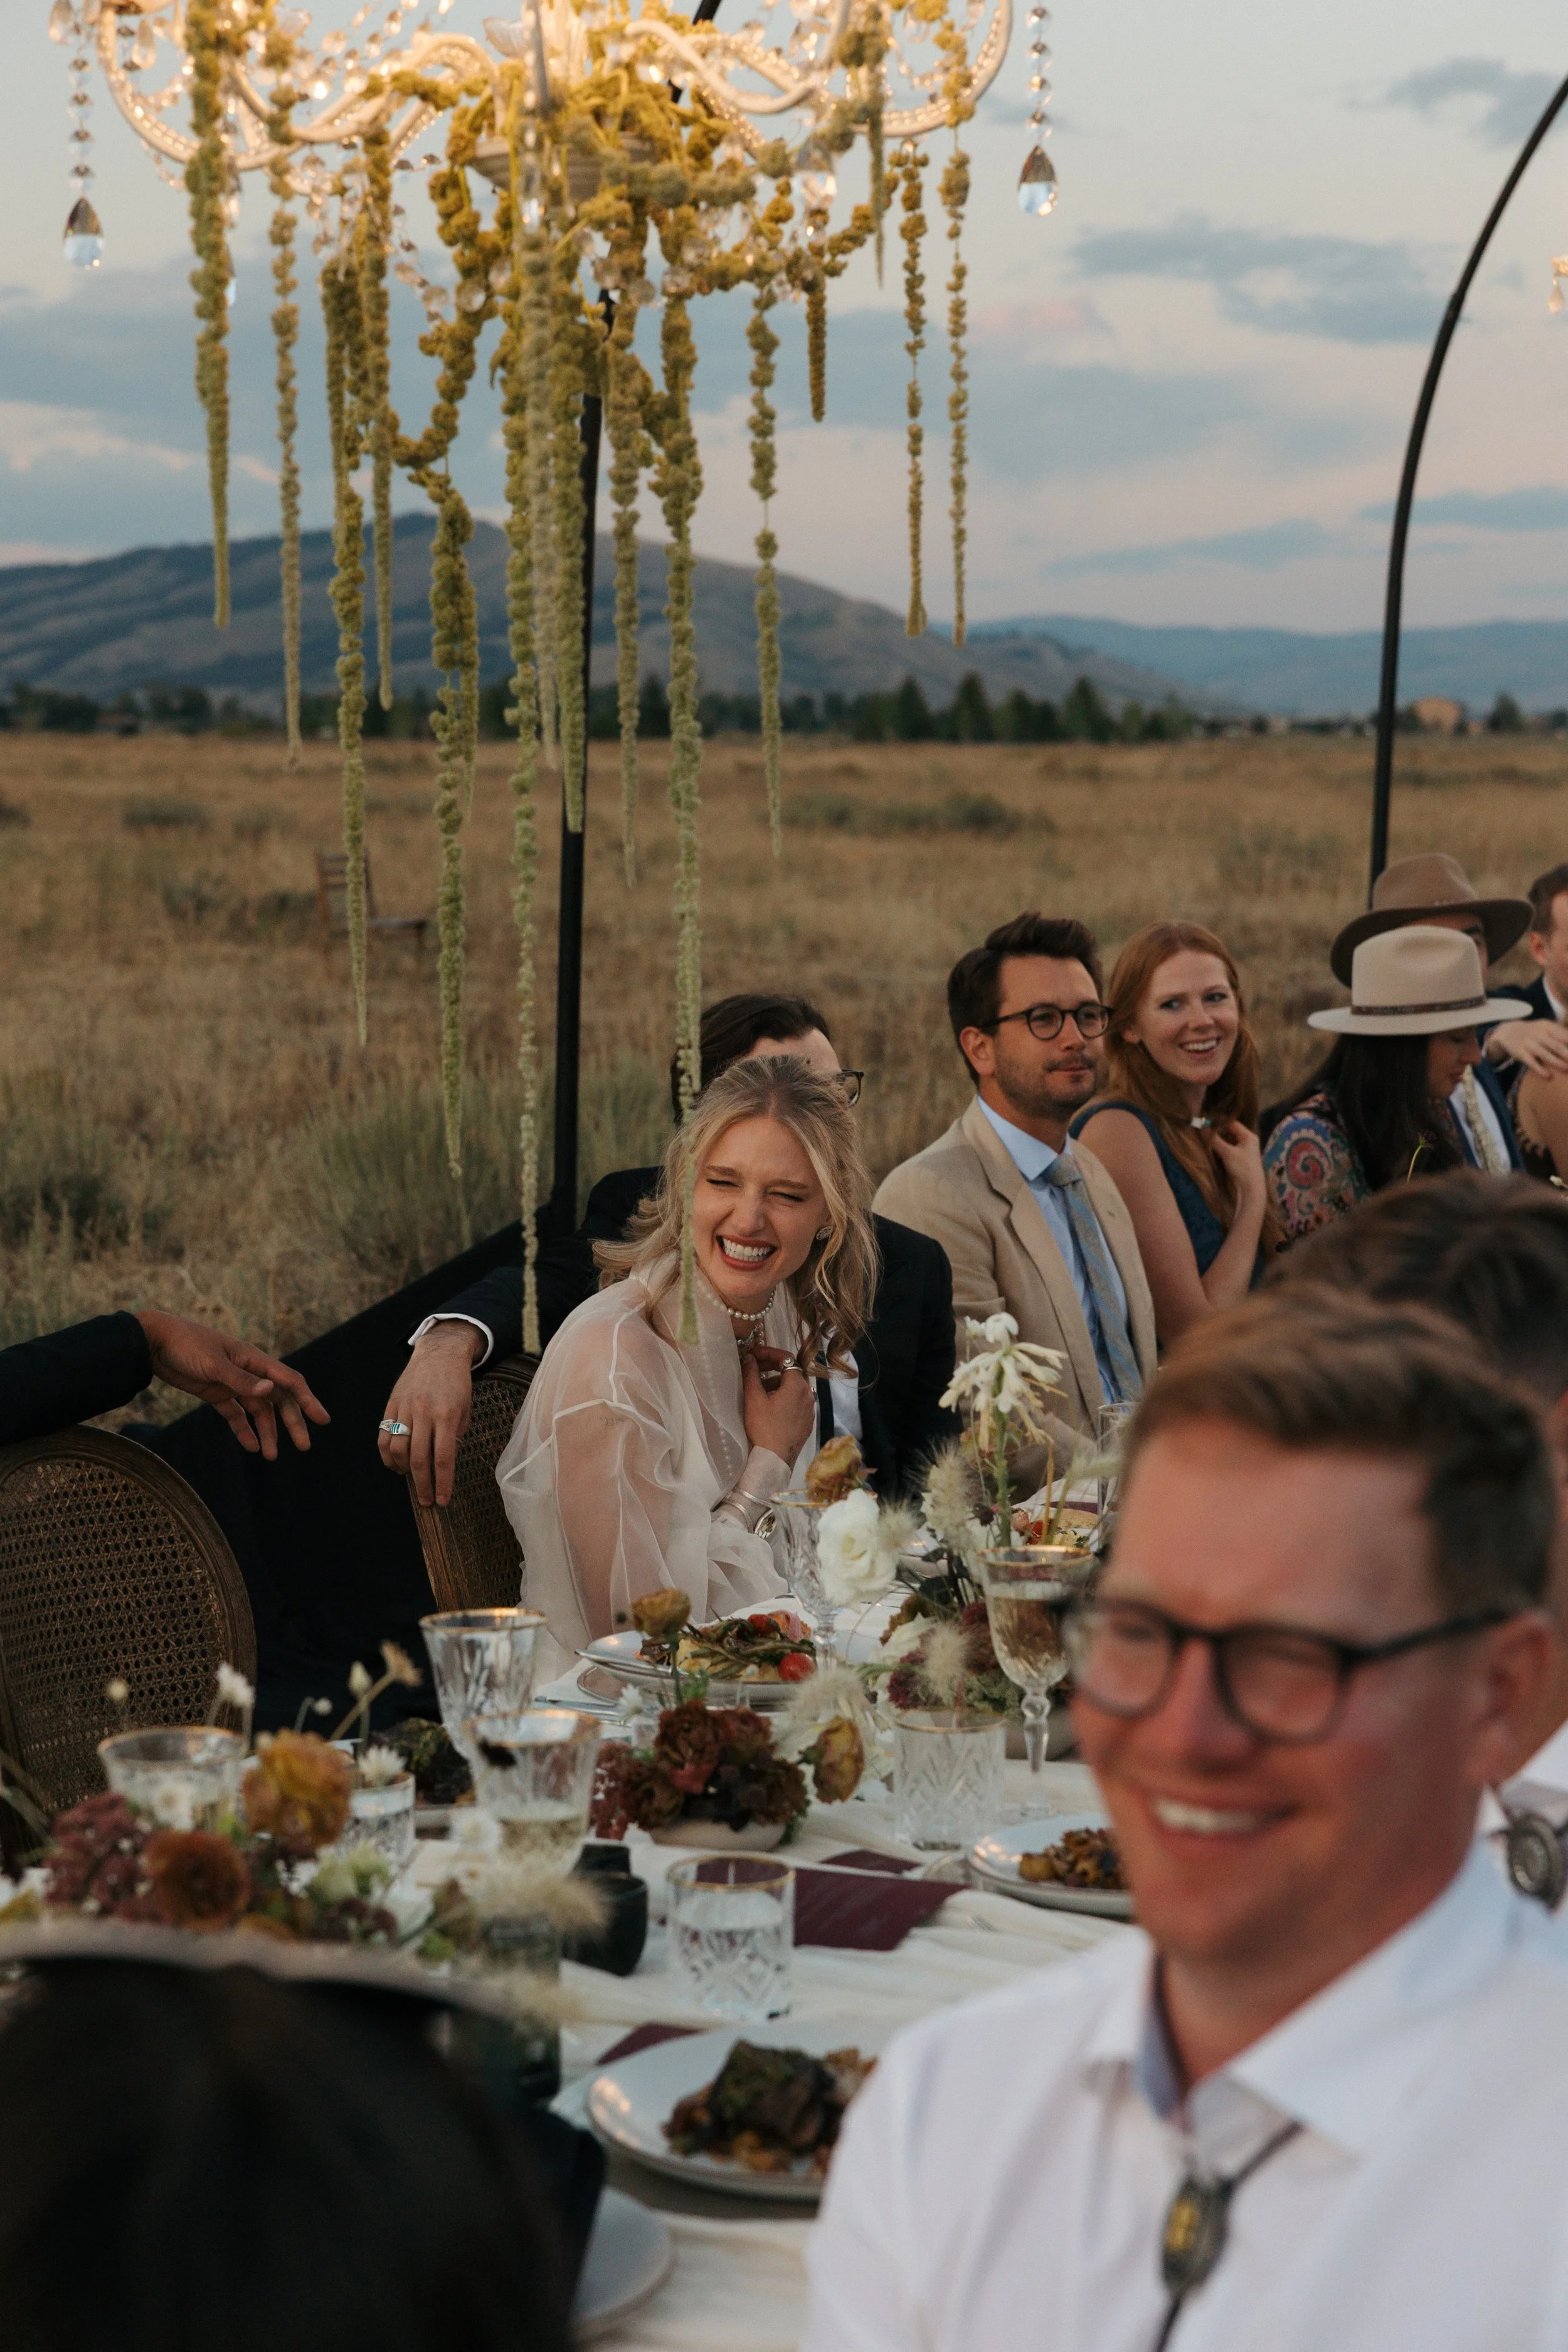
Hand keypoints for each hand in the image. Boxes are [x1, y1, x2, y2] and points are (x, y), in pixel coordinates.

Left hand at [135, 1310, 329, 1459]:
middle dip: (292, 1422)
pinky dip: (243, 1429)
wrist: (153, 1342)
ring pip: (258, 1410)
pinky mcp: (216, 1392)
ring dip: (267, 1431)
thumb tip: (271, 1391)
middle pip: (278, 1400)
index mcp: (254, 1360)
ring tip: (270, 1456)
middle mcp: (249, 1372)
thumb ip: (241, 1380)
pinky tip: (250, 1446)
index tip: (323, 1420)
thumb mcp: (213, 1364)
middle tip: (304, 1446)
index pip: (289, 1382)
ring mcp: (233, 1383)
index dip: (308, 1400)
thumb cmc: (186, 1345)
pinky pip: (235, 1414)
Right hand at [378, 1321, 484, 1507]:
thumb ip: (455, 1435)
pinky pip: (384, 1436)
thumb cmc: (457, 1384)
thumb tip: (443, 1462)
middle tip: (427, 1501)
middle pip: (419, 1459)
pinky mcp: (391, 1405)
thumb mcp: (465, 1409)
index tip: (443, 1500)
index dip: (443, 1483)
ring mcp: (405, 1408)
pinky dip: (387, 1456)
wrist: (439, 1352)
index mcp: (447, 1415)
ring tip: (413, 1479)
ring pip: (398, 1449)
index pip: (444, 1458)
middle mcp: (424, 1413)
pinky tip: (396, 1465)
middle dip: (423, 1485)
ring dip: (404, 1471)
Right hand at [741, 1346, 815, 1467]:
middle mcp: (808, 1395)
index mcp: (797, 1385)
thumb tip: (749, 1357)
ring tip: (759, 1388)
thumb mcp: (754, 1398)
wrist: (775, 1460)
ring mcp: (810, 1410)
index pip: (786, 1358)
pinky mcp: (807, 1422)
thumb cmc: (763, 1427)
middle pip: (792, 1372)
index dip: (768, 1352)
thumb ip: (751, 1373)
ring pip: (794, 1388)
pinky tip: (770, 1406)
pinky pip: (797, 1402)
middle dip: (772, 1367)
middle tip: (754, 1368)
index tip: (752, 1354)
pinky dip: (784, 1397)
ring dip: (777, 1383)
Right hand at [1209, 1118, 1266, 1211]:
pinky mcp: (1239, 1159)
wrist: (1250, 1189)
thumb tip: (1202, 1128)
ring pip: (1228, 1141)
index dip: (1219, 1123)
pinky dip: (1220, 1149)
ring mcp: (1243, 1150)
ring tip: (1205, 1139)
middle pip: (1230, 1132)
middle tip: (1203, 1130)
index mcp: (1248, 1136)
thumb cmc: (1242, 1168)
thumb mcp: (1227, 1152)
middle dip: (1217, 1132)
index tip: (1206, 1122)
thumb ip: (1214, 1140)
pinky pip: (1228, 1149)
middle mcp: (1247, 1141)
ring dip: (1218, 1141)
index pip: (1232, 1124)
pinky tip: (1212, 1149)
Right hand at [1489, 1019, 1567, 1078]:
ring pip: (1545, 1054)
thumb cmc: (1535, 1032)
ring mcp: (1529, 1043)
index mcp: (1548, 1026)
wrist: (1508, 1031)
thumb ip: (1561, 1034)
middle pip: (1557, 1045)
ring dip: (1558, 1063)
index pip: (1565, 1036)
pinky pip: (1531, 1062)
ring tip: (1567, 1069)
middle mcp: (1539, 1033)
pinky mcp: (1520, 1053)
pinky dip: (1539, 1069)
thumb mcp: (1547, 1028)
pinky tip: (1548, 1076)